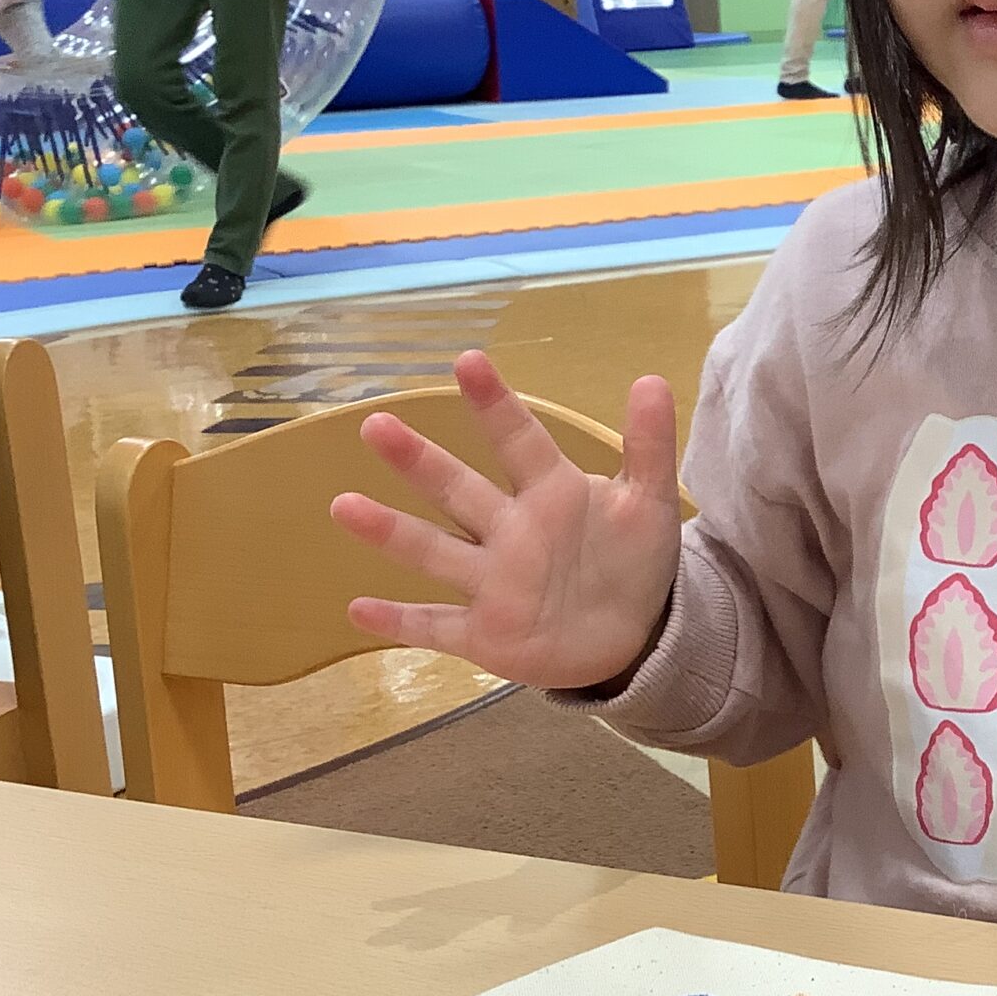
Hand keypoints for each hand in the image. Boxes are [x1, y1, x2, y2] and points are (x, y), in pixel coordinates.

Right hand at [333, 351, 681, 688]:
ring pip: (435, 553)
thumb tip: (653, 377)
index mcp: (551, 493)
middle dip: (419, 461)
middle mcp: (510, 532)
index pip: (520, 441)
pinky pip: (435, 628)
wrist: (634, 634)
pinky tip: (358, 609)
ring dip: (391, 532)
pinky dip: (400, 623)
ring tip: (343, 506)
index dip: (496, 404)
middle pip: (458, 490)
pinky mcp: (485, 635)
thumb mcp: (650, 501)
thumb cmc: (632, 558)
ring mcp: (492, 583)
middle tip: (376, 426)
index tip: (468, 360)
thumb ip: (650, 444)